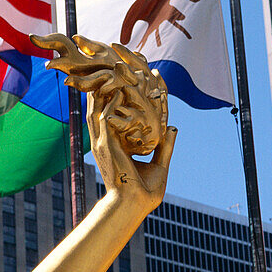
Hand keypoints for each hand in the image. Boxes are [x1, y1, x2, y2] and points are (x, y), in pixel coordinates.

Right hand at [31, 33, 173, 213]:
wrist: (133, 207)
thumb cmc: (145, 193)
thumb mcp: (160, 166)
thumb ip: (165, 146)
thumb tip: (173, 128)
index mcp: (116, 144)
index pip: (116, 113)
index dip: (122, 96)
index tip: (134, 79)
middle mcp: (106, 140)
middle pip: (102, 105)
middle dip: (107, 85)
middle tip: (116, 65)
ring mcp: (103, 142)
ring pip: (99, 107)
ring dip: (105, 88)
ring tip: (112, 69)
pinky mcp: (104, 145)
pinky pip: (104, 117)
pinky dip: (109, 102)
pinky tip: (117, 88)